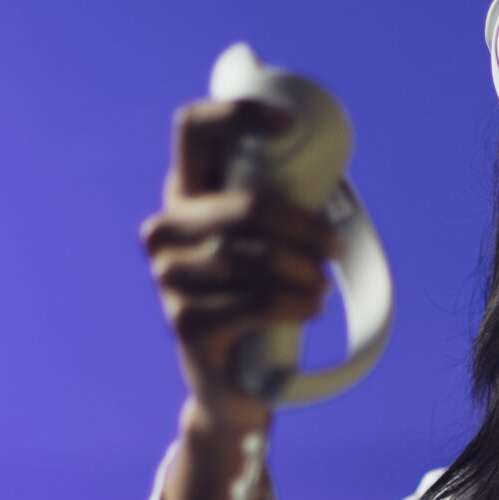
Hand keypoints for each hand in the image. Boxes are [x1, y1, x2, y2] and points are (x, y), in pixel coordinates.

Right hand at [141, 98, 337, 425]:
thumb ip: (280, 201)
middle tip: (333, 247)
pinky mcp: (185, 322)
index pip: (193, 130)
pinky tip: (310, 308)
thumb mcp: (267, 243)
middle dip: (302, 227)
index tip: (290, 125)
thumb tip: (325, 163)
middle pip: (243, 206)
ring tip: (321, 286)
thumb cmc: (258, 301)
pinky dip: (294, 303)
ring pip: (253, 259)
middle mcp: (165, 229)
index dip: (238, 115)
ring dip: (303, 272)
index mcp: (185, 194)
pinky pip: (255, 302)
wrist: (233, 385)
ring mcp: (168, 277)